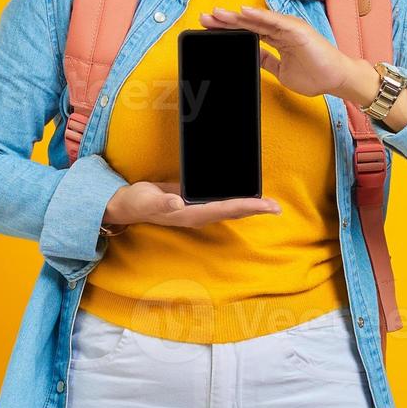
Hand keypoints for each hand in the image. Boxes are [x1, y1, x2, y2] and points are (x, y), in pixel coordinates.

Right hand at [103, 181, 281, 228]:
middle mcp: (199, 214)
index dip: (247, 207)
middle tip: (277, 207)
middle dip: (255, 209)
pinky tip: (244, 193)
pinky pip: (220, 201)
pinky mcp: (195, 201)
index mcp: (191, 214)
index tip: (265, 207)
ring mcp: (198, 209)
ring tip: (268, 203)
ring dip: (248, 205)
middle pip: (233, 211)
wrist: (128, 204)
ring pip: (229, 207)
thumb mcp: (147, 200)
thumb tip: (178, 202)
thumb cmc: (137, 202)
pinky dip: (234, 197)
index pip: (225, 210)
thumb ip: (163, 202)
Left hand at [199, 5, 352, 98]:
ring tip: (217, 14)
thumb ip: (266, 61)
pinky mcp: (297, 29)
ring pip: (257, 20)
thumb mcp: (281, 70)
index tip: (209, 31)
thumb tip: (251, 57)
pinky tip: (243, 12)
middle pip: (248, 23)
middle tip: (204, 18)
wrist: (336, 79)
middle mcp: (282, 30)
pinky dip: (258, 16)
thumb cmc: (316, 75)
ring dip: (236, 17)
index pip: (248, 32)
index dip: (229, 30)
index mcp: (278, 39)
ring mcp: (289, 28)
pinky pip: (274, 21)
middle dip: (225, 22)